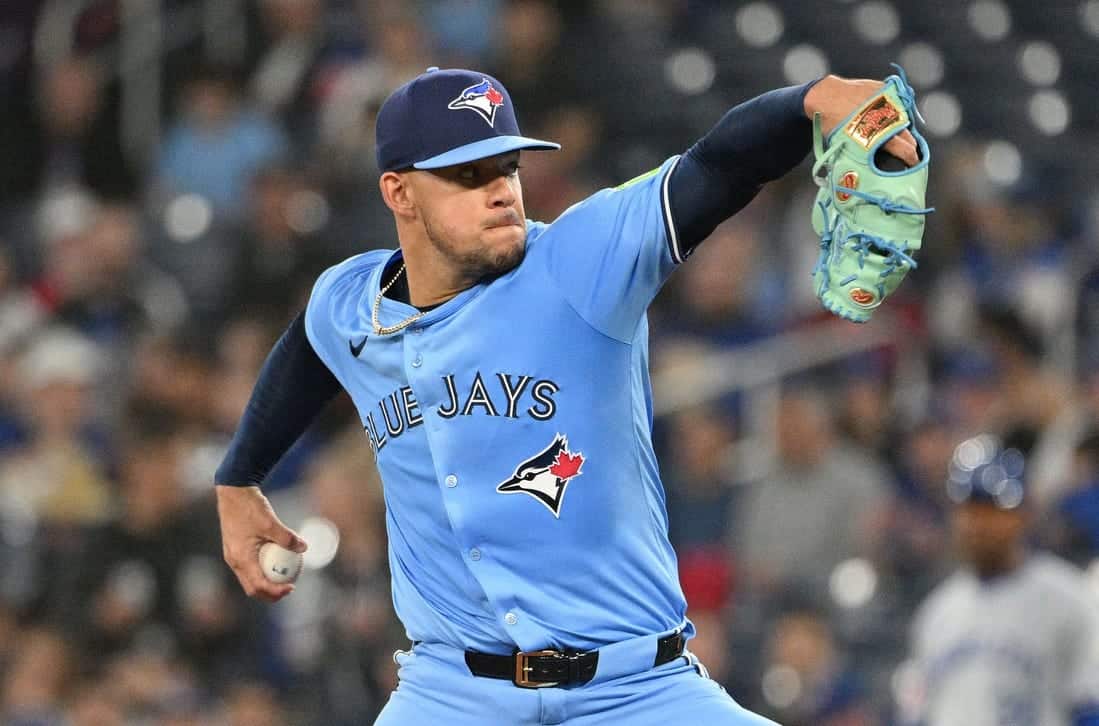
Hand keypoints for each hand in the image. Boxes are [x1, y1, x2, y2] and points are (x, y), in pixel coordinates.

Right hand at [215, 484, 306, 601]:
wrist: (233, 492)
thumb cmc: (250, 507)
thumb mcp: (270, 522)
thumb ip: (287, 537)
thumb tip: (304, 548)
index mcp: (241, 559)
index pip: (258, 585)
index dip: (276, 591)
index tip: (292, 588)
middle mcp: (234, 561)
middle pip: (252, 588)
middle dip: (270, 594)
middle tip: (289, 589)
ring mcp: (233, 556)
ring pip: (249, 579)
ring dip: (266, 584)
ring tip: (285, 580)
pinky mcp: (235, 549)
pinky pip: (249, 568)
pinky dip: (262, 571)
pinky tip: (277, 563)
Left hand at [804, 75, 918, 166]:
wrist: (824, 96)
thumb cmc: (831, 123)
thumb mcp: (847, 146)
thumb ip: (865, 153)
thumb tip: (875, 162)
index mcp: (879, 134)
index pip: (906, 149)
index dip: (911, 158)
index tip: (913, 162)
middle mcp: (888, 116)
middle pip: (908, 134)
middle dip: (910, 145)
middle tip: (906, 150)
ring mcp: (888, 100)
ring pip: (903, 117)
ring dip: (901, 127)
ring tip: (894, 133)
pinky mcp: (884, 88)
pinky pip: (895, 101)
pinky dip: (893, 110)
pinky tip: (885, 115)